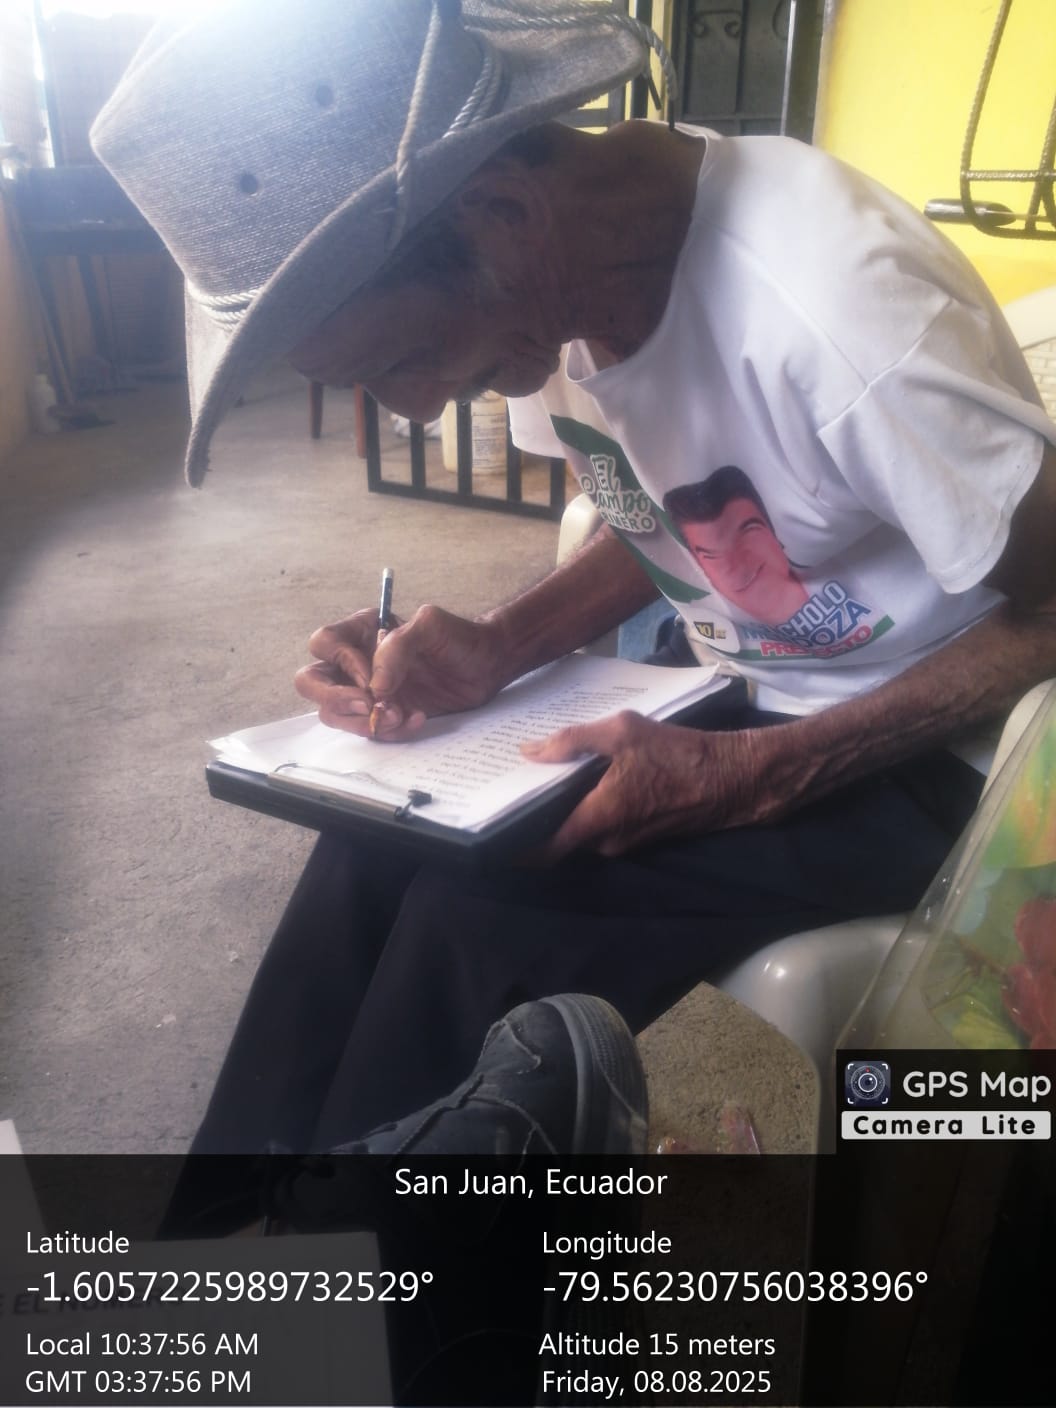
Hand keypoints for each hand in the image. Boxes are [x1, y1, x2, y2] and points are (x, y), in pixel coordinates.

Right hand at [293, 604, 508, 737]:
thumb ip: (398, 646)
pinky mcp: (383, 714)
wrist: (486, 665)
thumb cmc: (459, 638)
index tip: (373, 679)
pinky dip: (390, 731)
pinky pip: (369, 731)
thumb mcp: (431, 626)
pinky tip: (417, 718)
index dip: (343, 664)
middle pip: (311, 682)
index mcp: (360, 632)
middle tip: (370, 706)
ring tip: (401, 715)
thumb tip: (374, 687)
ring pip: (335, 714)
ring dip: (364, 721)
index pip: (324, 644)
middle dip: (336, 699)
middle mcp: (355, 662)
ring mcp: (366, 691)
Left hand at [521, 712, 776, 859]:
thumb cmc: (677, 754)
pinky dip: (586, 808)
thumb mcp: (622, 732)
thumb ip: (571, 741)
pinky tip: (580, 779)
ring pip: (580, 831)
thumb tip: (528, 752)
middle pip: (557, 838)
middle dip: (535, 818)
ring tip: (540, 778)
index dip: (512, 846)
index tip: (488, 831)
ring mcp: (624, 842)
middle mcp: (606, 841)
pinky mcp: (639, 835)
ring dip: (562, 810)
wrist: (731, 778)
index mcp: (596, 820)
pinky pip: (601, 826)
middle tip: (510, 789)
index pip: (541, 851)